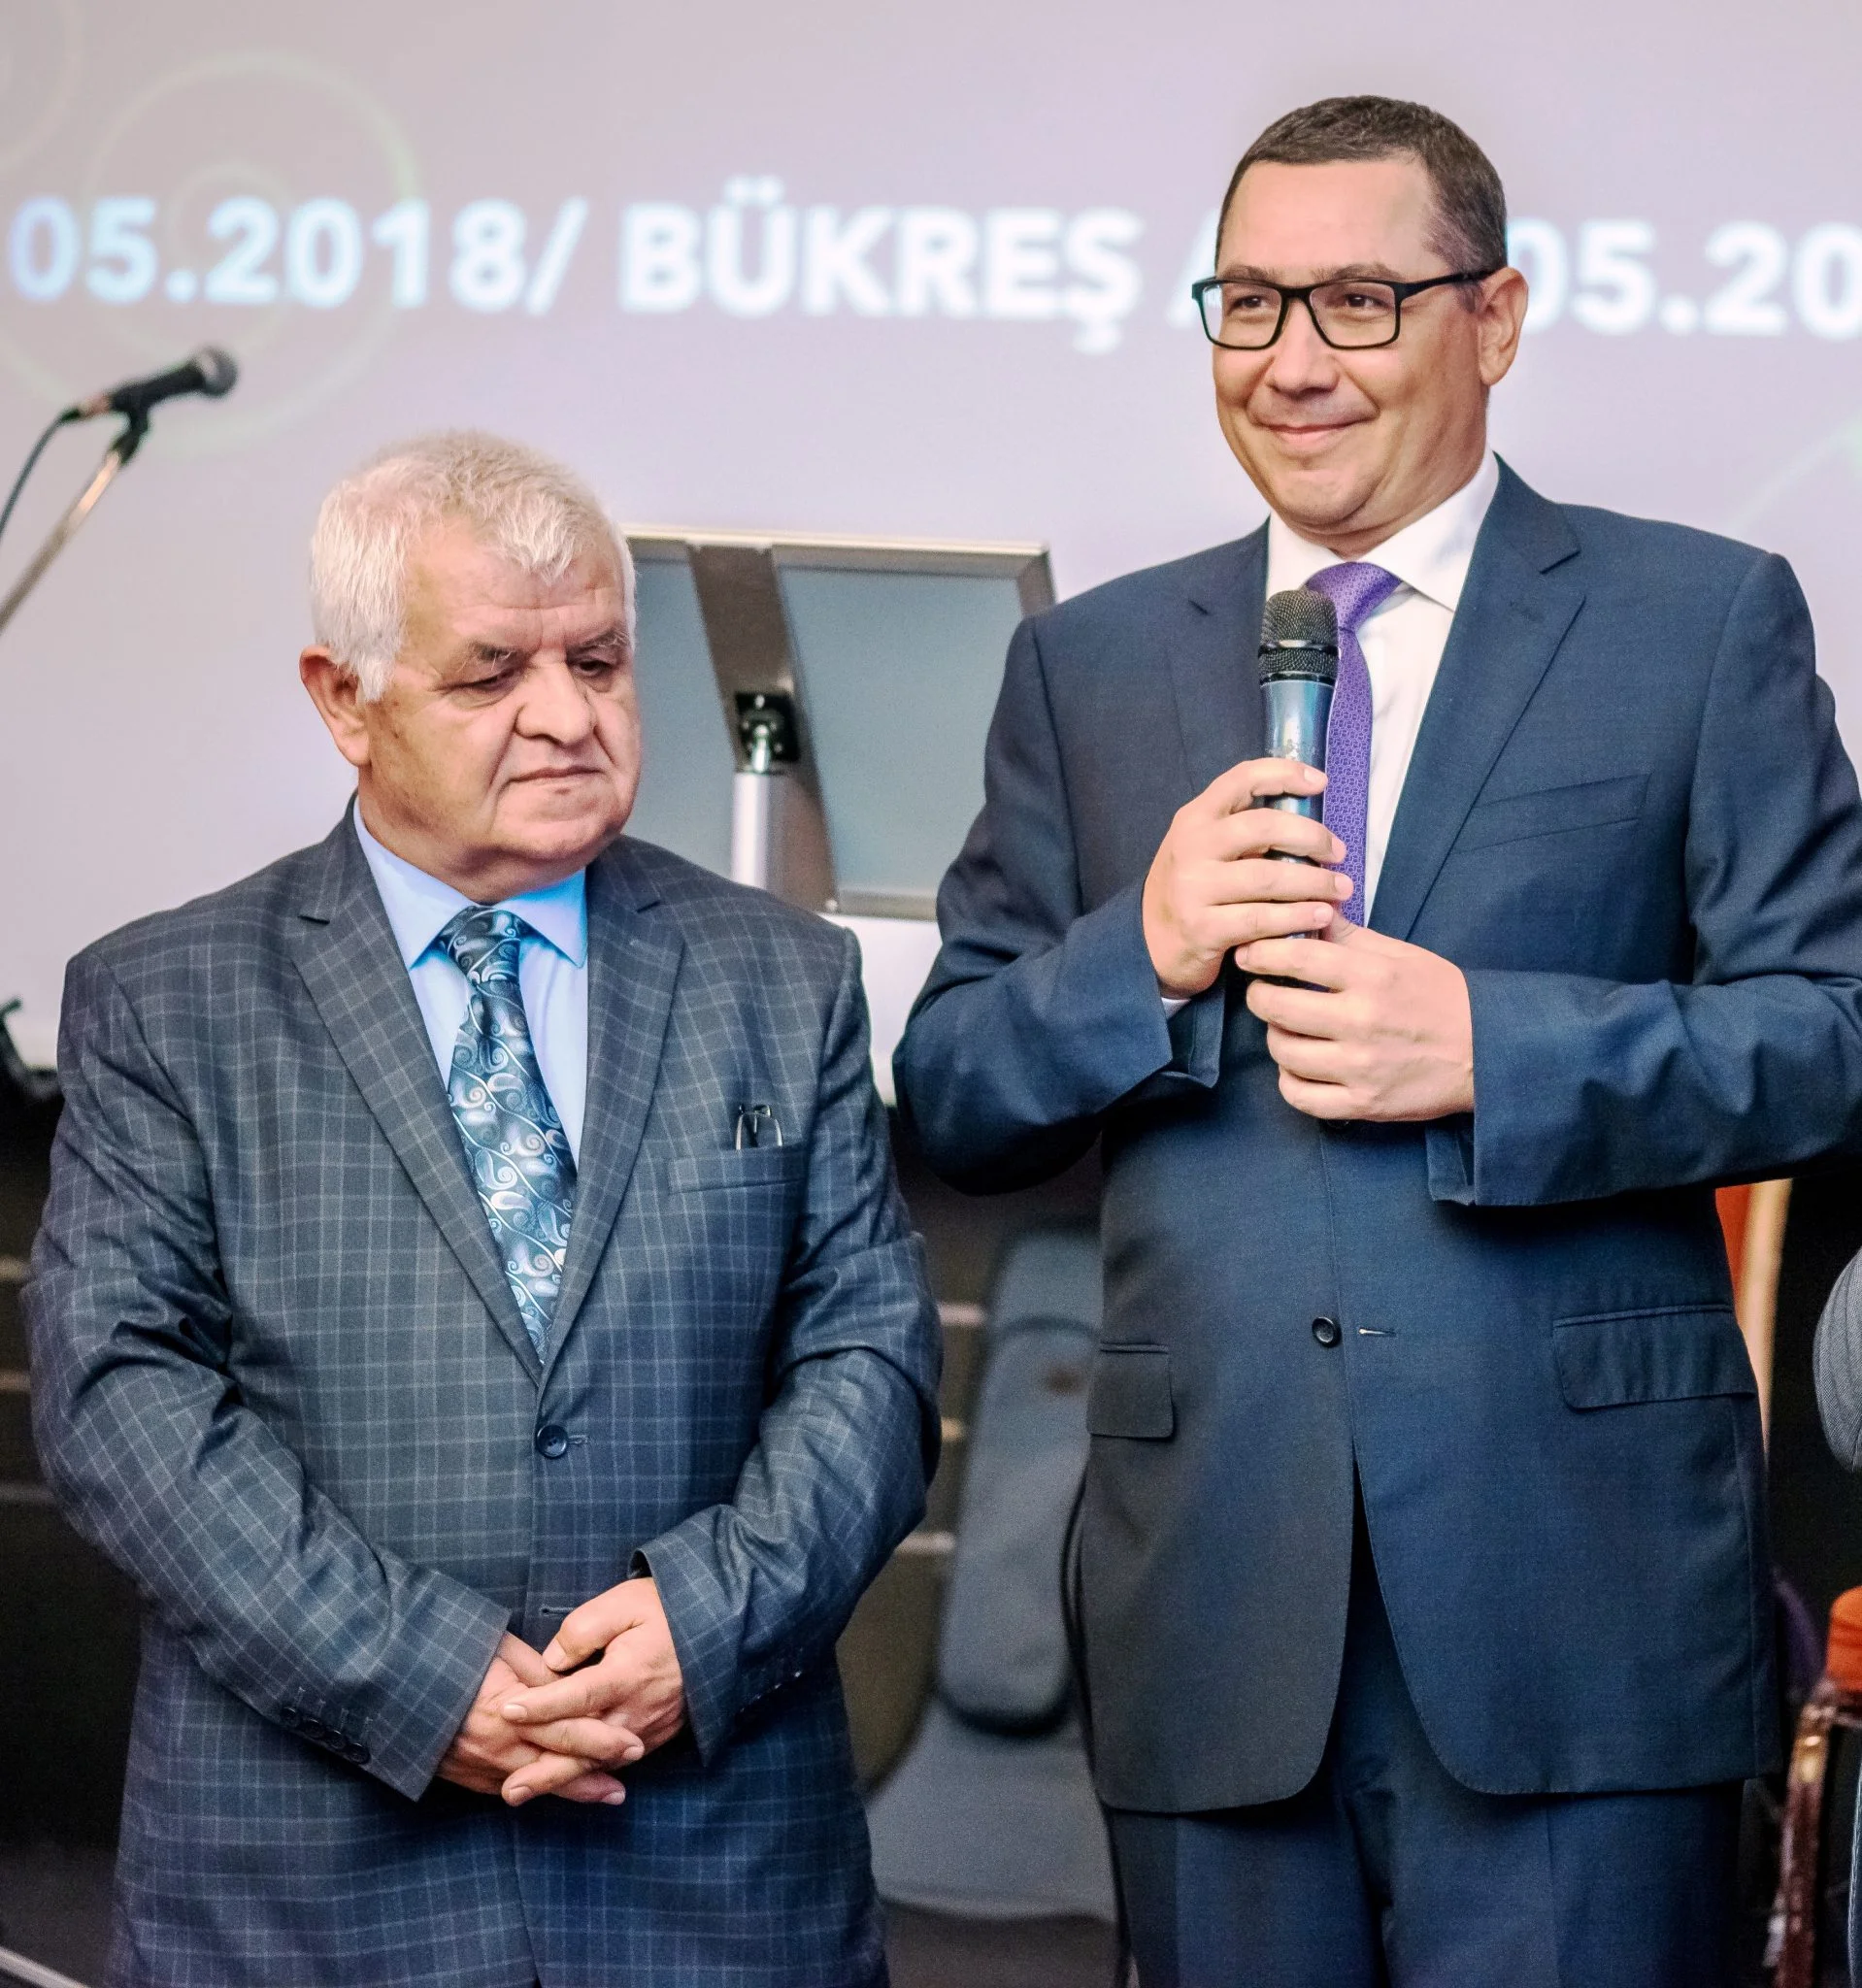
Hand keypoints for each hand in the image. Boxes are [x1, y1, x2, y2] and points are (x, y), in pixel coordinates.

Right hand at [433, 1633, 640, 1806]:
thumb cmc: (450, 1654)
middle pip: (558, 1765)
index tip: (634, 1744)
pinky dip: (536, 1789)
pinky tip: (557, 1790)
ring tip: (608, 1793)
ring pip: (537, 1784)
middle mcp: (498, 1746)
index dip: (604, 1740)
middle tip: (629, 1773)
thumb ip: (540, 1675)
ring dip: (573, 1789)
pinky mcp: (465, 1777)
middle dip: (597, 1771)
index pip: (569, 1731)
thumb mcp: (502, 1652)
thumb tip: (572, 1686)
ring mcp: (480, 1767)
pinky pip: (508, 1787)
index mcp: (511, 1711)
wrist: (392, 1682)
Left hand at [497, 1577, 686, 1805]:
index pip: (578, 1695)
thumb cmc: (666, 1610)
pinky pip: (619, 1760)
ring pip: (600, 1761)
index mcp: (629, 1673)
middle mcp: (639, 1708)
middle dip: (546, 1770)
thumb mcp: (625, 1602)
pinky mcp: (658, 1733)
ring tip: (524, 1791)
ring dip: (562, 1779)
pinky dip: (590, 1773)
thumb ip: (584, 1629)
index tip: (507, 1711)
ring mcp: (650, 1726)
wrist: (718, 1627)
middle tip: (509, 1790)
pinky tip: (565, 1780)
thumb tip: (552, 1662)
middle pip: (585, 1747)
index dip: (542, 1705)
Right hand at [1142, 758, 1351, 998]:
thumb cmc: (1194, 889)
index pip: (1242, 778)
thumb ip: (1241, 828)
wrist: (1152, 943)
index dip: (1285, 773)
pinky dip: (1298, 917)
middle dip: (1312, 837)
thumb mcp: (1205, 847)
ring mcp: (1193, 888)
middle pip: (1264, 826)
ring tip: (1340, 888)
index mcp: (1195, 817)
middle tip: (1338, 853)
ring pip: (1269, 877)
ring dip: (1314, 882)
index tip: (1320, 783)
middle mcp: (1191, 846)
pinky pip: (1262, 919)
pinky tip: (1320, 916)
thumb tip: (1307, 815)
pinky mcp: (1202, 928)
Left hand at [1237, 921, 1473, 1121]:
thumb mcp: (1401, 955)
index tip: (1250, 953)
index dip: (1262, 953)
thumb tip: (1310, 908)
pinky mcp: (1363, 1103)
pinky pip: (1300, 1095)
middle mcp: (1362, 1022)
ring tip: (1286, 1028)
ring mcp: (1360, 1067)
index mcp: (1372, 977)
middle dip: (1260, 995)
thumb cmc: (1442, 997)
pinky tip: (1300, 1066)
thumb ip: (1351, 936)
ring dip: (1275, 1037)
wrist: (1488, 1051)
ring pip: (1283, 1052)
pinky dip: (1290, 1081)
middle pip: (1277, 1007)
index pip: (1296, 959)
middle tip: (1263, 991)